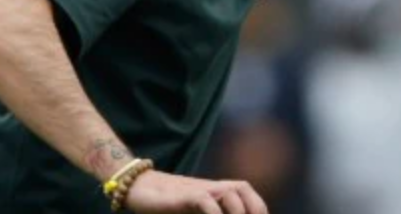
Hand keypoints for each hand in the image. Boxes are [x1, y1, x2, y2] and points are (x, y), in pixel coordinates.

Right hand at [125, 171, 267, 213]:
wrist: (141, 189)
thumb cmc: (172, 206)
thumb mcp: (199, 213)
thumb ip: (216, 213)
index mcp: (224, 192)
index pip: (252, 201)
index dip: (259, 213)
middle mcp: (216, 188)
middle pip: (245, 194)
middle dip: (253, 212)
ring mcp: (202, 189)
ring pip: (231, 194)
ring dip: (237, 213)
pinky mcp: (186, 195)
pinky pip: (205, 200)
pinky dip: (214, 213)